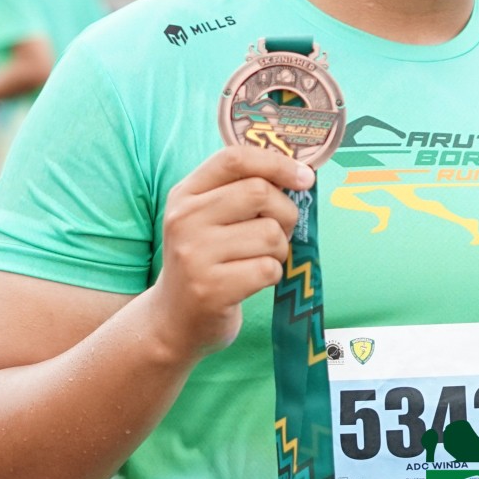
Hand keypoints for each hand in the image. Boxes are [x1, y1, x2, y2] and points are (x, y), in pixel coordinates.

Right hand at [148, 146, 310, 359]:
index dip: (277, 163)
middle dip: (285, 213)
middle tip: (279, 232)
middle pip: (259, 192)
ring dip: (279, 249)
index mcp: (185, 194)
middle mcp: (184, 219)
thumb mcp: (209, 218)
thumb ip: (242, 191)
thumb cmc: (206, 261)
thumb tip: (302, 174)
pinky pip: (268, 269)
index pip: (234, 158)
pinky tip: (251, 281)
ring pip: (270, 234)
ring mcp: (194, 255)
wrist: (173, 320)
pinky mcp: (211, 289)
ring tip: (258, 260)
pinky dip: (272, 275)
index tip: (305, 177)